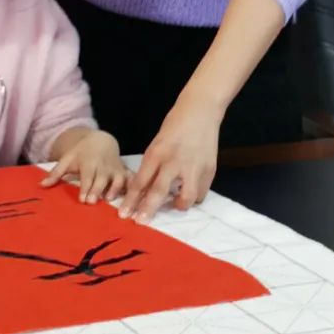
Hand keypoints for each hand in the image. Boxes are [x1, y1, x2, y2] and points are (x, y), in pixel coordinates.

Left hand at [41, 129, 129, 203]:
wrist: (101, 140)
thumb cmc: (81, 153)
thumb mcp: (67, 159)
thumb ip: (56, 173)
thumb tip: (41, 186)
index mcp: (88, 162)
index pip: (87, 175)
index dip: (85, 187)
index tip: (82, 199)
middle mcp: (103, 166)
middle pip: (101, 178)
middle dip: (97, 190)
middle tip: (92, 202)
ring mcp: (115, 169)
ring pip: (117, 179)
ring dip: (114, 190)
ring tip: (108, 200)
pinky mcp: (124, 172)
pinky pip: (129, 179)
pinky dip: (130, 186)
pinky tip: (130, 197)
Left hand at [122, 97, 220, 221]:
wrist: (200, 111)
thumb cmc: (175, 126)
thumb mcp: (157, 144)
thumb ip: (153, 166)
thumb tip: (144, 190)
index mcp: (157, 153)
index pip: (141, 181)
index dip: (131, 200)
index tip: (124, 214)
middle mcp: (174, 161)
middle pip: (158, 192)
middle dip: (148, 210)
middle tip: (140, 222)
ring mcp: (194, 167)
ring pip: (186, 198)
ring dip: (178, 206)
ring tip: (175, 205)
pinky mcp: (209, 170)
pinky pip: (200, 192)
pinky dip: (194, 196)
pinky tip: (189, 192)